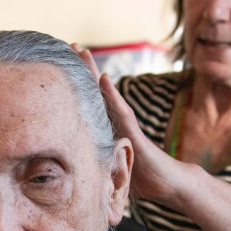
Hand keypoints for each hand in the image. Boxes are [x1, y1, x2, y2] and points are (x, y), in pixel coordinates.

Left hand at [70, 43, 182, 204]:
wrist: (170, 185)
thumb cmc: (143, 179)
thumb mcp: (111, 172)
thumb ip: (97, 166)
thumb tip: (77, 172)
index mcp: (109, 131)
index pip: (90, 104)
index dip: (76, 86)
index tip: (61, 67)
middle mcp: (118, 123)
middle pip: (97, 92)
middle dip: (84, 70)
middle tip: (70, 45)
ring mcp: (127, 126)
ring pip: (108, 96)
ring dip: (95, 74)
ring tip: (83, 53)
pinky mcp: (135, 135)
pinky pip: (122, 112)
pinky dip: (113, 95)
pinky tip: (104, 79)